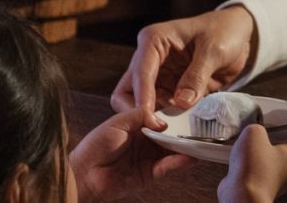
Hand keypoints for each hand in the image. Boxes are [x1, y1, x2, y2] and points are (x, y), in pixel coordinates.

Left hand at [70, 109, 196, 201]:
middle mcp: (146, 143)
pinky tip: (189, 157)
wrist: (85, 173)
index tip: (189, 111)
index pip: (161, 121)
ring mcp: (149, 159)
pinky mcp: (150, 175)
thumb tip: (164, 122)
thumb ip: (141, 116)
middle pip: (171, 137)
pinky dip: (179, 162)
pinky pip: (167, 167)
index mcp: (138, 127)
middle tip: (202, 127)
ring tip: (201, 142)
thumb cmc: (95, 145)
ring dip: (186, 148)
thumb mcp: (118, 122)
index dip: (174, 117)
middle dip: (185, 133)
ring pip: (172, 152)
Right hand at [111, 6, 256, 116]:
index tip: (149, 119)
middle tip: (155, 128)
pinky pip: (161, 108)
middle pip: (127, 91)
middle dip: (137, 111)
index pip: (140, 72)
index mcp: (153, 41)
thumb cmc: (224, 31)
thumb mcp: (214, 50)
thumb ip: (197, 76)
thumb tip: (181, 102)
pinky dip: (166, 118)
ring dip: (151, 118)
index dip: (143, 97)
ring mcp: (158, 75)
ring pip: (140, 103)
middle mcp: (149, 58)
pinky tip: (177, 128)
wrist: (237, 33)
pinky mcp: (169, 89)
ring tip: (167, 132)